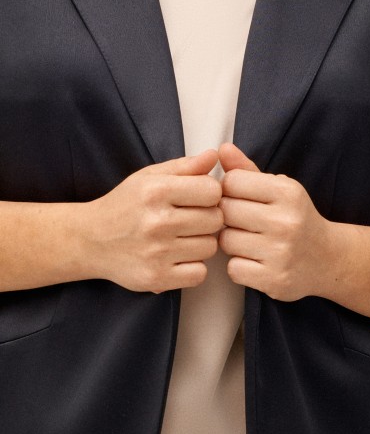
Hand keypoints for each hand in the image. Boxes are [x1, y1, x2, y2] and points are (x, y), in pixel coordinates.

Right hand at [85, 149, 222, 292]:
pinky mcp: (156, 278)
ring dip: (201, 243)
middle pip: (215, 220)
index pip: (212, 191)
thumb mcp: (149, 177)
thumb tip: (213, 156)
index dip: (210, 194)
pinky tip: (178, 258)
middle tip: (190, 219)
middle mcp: (156, 222)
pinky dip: (193, 268)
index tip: (198, 198)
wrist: (90, 240)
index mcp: (156, 191)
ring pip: (210, 248)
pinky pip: (199, 274)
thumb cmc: (124, 206)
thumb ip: (185, 166)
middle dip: (208, 218)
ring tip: (182, 238)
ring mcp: (156, 253)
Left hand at [217, 143, 334, 300]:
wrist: (328, 258)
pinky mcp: (274, 280)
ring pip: (225, 241)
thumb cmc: (296, 218)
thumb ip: (247, 170)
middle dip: (228, 216)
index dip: (229, 190)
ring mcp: (281, 253)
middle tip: (242, 221)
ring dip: (231, 241)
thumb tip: (222, 149)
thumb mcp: (278, 188)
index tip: (239, 197)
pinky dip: (239, 266)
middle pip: (225, 211)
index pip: (232, 182)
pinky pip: (233, 268)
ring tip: (248, 240)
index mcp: (287, 192)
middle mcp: (286, 221)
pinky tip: (254, 260)